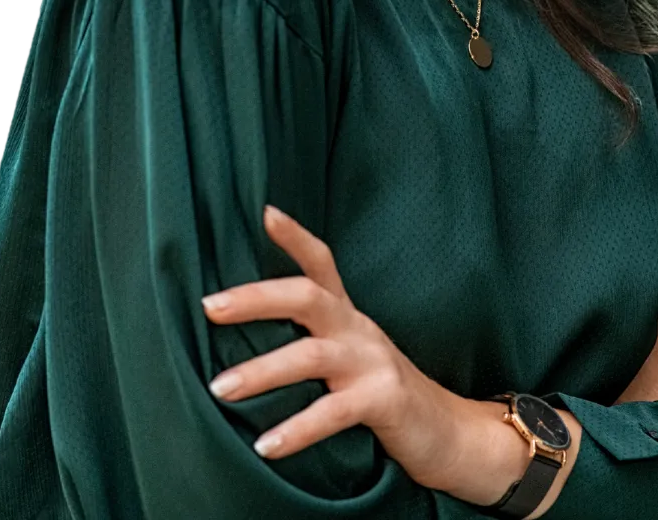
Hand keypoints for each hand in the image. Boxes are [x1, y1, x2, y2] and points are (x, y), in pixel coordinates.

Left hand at [202, 205, 463, 489]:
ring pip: (312, 356)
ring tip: (219, 388)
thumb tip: (245, 337)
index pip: (322, 262)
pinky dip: (297, 429)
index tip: (265, 213)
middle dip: (256, 298)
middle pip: (307, 296)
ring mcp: (373, 362)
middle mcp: (358, 329)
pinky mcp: (384, 399)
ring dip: (261, 371)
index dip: (295, 237)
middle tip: (209, 306)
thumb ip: (311, 339)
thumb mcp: (349, 354)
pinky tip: (265, 446)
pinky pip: (333, 412)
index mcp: (347, 316)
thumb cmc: (381, 392)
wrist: (447, 430)